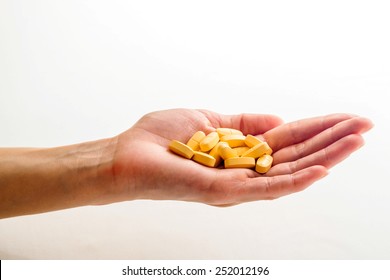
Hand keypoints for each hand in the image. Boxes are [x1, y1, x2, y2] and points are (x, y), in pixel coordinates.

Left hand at [110, 109, 372, 205]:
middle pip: (296, 155)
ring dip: (325, 157)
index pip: (289, 140)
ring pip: (289, 172)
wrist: (128, 155)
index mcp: (243, 152)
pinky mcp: (224, 192)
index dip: (318, 128)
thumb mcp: (211, 119)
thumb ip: (246, 122)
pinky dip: (295, 181)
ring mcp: (237, 184)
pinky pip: (266, 189)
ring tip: (355, 141)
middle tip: (364, 126)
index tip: (346, 118)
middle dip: (331, 140)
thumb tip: (280, 121)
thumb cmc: (162, 139)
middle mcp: (245, 171)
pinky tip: (322, 169)